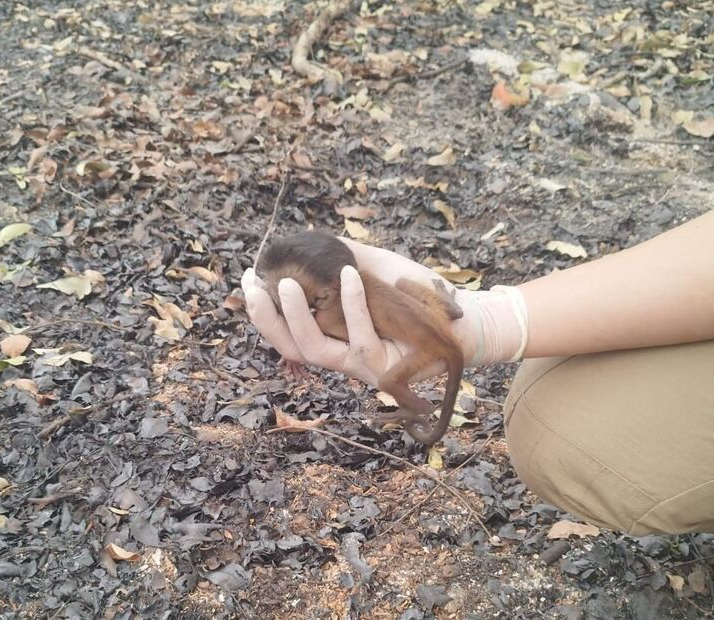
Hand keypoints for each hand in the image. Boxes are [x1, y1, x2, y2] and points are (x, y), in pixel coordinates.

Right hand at [241, 237, 527, 385]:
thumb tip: (305, 243)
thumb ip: (342, 262)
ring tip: (287, 283)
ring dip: (297, 316)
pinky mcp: (387, 369)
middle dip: (266, 318)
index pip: (288, 335)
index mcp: (336, 339)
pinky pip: (360, 338)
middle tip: (254, 285)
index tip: (248, 281)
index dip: (264, 314)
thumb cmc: (418, 297)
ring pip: (316, 350)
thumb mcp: (374, 273)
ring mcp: (364, 367)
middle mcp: (345, 358)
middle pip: (292, 348)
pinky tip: (347, 275)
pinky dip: (351, 303)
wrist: (465, 319)